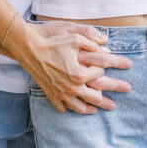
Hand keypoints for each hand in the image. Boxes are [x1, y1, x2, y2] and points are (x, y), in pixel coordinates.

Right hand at [16, 20, 130, 114]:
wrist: (31, 51)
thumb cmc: (53, 43)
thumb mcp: (75, 38)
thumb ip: (92, 42)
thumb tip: (107, 45)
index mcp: (80, 74)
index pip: (99, 74)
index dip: (103, 67)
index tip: (104, 65)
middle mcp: (72, 87)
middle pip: (95, 97)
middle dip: (107, 99)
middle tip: (116, 103)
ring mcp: (61, 94)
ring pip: (80, 107)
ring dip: (90, 108)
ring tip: (97, 109)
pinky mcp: (52, 96)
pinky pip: (63, 108)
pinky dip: (69, 108)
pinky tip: (74, 106)